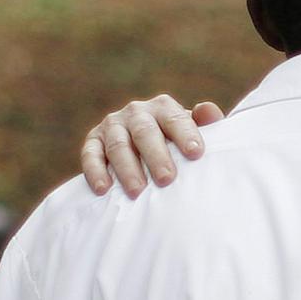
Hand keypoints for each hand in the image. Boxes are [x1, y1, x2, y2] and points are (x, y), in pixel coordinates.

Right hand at [80, 95, 224, 197]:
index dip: (185, 134)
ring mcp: (112, 125)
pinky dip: (95, 171)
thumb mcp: (192, 132)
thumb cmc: (177, 142)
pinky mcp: (93, 140)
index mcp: (163, 107)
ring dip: (127, 168)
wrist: (144, 146)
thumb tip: (209, 112)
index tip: (195, 154)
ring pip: (118, 145)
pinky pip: (90, 154)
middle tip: (167, 179)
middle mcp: (136, 112)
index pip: (175, 119)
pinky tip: (104, 189)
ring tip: (137, 191)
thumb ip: (204, 123)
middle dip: (156, 156)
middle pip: (145, 132)